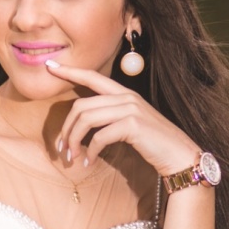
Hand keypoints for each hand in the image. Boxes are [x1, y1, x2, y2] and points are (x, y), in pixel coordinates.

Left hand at [44, 60, 199, 175]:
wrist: (179, 155)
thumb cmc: (152, 143)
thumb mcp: (129, 124)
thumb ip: (110, 117)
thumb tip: (81, 125)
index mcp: (124, 93)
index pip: (92, 77)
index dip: (70, 72)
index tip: (50, 66)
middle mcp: (126, 97)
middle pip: (80, 106)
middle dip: (66, 129)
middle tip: (61, 150)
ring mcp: (130, 109)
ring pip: (86, 120)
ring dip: (74, 141)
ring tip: (72, 158)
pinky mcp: (132, 125)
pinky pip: (99, 137)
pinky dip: (90, 152)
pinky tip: (89, 163)